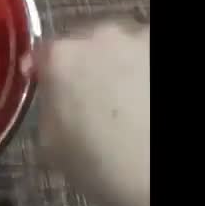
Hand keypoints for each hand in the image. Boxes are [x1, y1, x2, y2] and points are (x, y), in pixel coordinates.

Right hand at [36, 20, 149, 205]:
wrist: (157, 169)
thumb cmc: (103, 163)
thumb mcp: (52, 143)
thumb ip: (47, 107)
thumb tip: (55, 99)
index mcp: (62, 58)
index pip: (42, 52)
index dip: (43, 70)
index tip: (47, 87)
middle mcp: (99, 37)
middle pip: (85, 45)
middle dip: (87, 68)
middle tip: (94, 101)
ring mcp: (140, 40)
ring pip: (122, 48)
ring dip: (121, 67)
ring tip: (130, 103)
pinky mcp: (162, 49)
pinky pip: (148, 57)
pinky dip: (146, 73)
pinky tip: (147, 101)